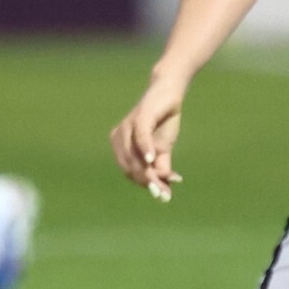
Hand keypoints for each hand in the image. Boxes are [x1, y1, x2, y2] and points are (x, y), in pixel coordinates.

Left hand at [110, 71, 188, 199]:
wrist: (170, 93)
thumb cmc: (163, 120)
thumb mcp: (164, 147)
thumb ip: (161, 165)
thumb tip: (166, 185)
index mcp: (121, 146)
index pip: (130, 171)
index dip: (145, 184)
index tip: (163, 195)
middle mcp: (119, 137)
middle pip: (130, 167)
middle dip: (148, 181)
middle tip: (165, 192)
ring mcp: (127, 127)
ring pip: (134, 156)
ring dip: (148, 171)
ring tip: (164, 181)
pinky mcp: (139, 117)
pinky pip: (140, 137)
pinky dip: (146, 150)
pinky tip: (153, 160)